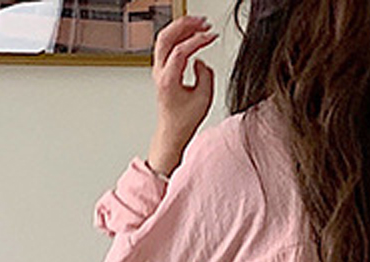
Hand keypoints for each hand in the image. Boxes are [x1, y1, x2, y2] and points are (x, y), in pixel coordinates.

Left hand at [147, 13, 217, 176]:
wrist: (172, 132)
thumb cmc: (184, 121)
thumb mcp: (203, 99)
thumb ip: (205, 75)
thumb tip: (201, 60)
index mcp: (167, 79)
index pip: (181, 50)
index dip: (197, 41)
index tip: (211, 36)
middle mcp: (159, 72)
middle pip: (166, 37)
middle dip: (185, 25)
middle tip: (202, 22)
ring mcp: (158, 69)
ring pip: (165, 38)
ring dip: (181, 28)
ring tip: (199, 24)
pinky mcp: (162, 69)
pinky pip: (167, 45)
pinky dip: (179, 36)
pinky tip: (192, 35)